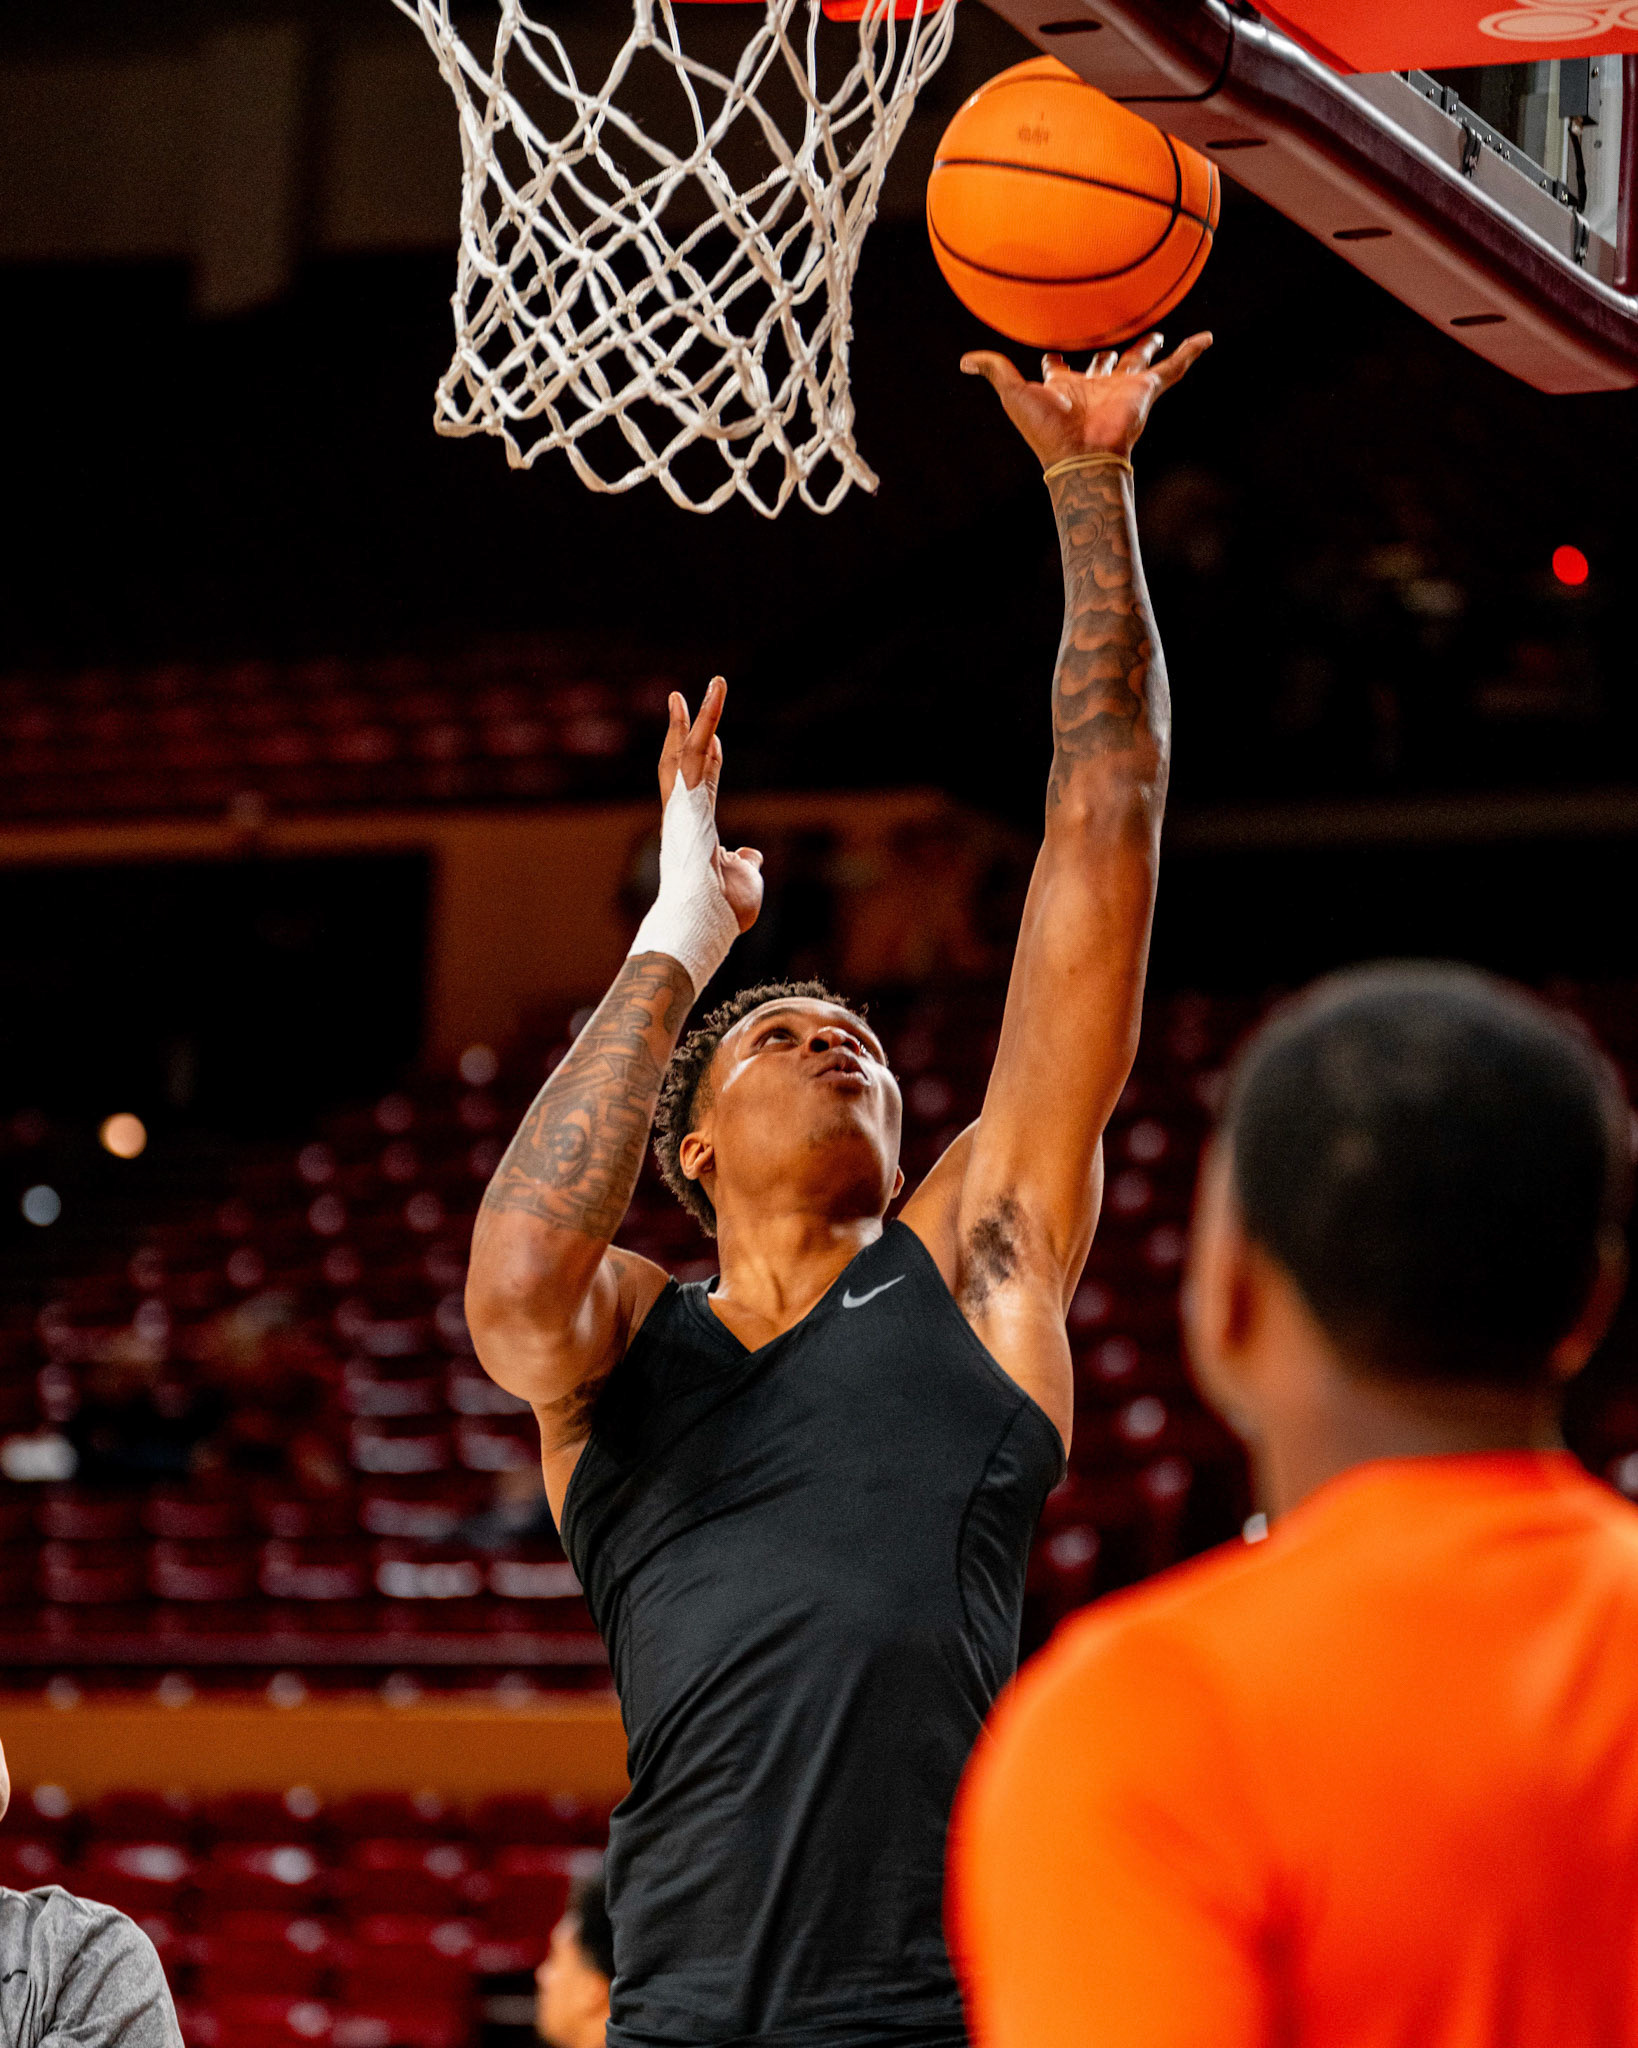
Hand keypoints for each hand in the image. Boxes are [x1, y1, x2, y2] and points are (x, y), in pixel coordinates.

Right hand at [657, 676, 763, 934]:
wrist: (702, 923)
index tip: (716, 740)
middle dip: (684, 730)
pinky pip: (694, 753)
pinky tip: (712, 698)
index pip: (702, 786)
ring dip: (699, 717)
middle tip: (679, 698)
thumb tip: (753, 854)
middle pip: (680, 762)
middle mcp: (684, 815)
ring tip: (711, 686)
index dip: (709, 761)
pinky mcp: (687, 800)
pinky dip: (705, 722)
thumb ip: (745, 861)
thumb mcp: (743, 878)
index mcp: (696, 830)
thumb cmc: (722, 910)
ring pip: (687, 751)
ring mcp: (683, 807)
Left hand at [960, 331, 1211, 470]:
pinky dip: (1191, 353)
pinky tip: (1207, 338)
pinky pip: (1174, 368)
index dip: (1055, 356)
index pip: (1060, 367)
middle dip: (1105, 348)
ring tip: (1156, 332)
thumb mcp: (1014, 394)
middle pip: (1101, 362)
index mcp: (1065, 388)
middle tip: (1111, 329)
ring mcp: (1121, 389)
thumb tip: (964, 361)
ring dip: (1146, 347)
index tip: (1053, 343)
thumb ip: (995, 371)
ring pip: (1137, 362)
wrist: (1082, 455)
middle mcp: (1094, 387)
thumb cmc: (1047, 430)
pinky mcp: (1145, 391)